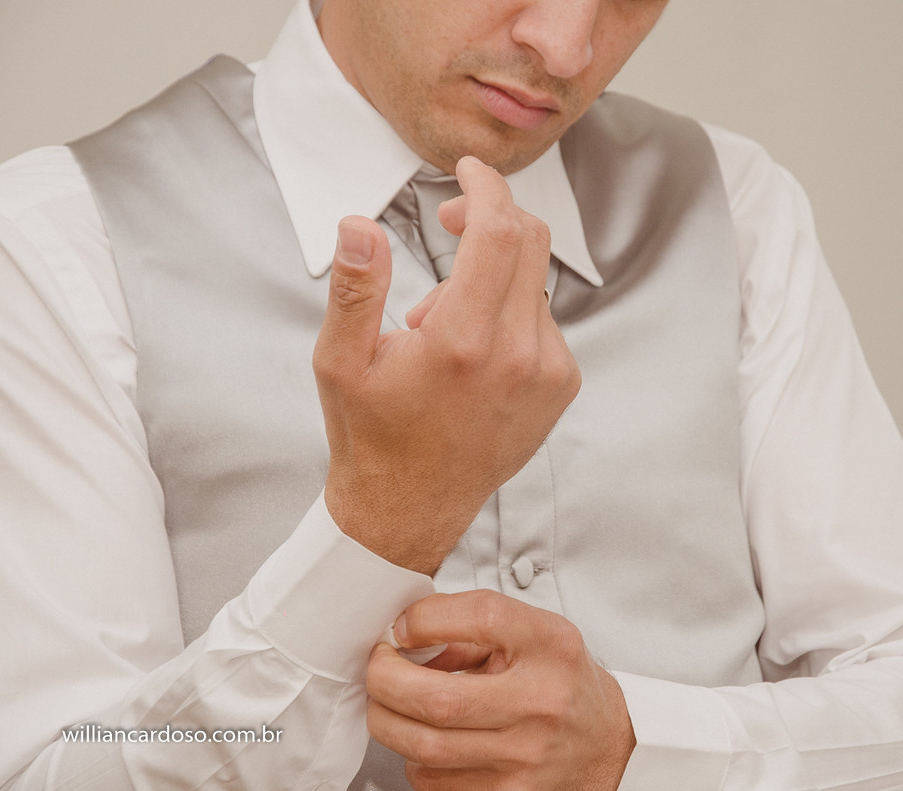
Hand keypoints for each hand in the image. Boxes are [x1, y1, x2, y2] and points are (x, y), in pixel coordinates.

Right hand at [313, 156, 580, 573]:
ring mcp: (548, 372)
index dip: (487, 187)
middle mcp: (519, 354)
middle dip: (491, 216)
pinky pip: (544, 317)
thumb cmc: (371, 434)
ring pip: (534, 281)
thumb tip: (358, 223)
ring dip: (491, 276)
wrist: (410, 507)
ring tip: (439, 324)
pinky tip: (473, 350)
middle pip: (529, 242)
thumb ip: (355, 287)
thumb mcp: (340, 361)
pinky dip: (511, 310)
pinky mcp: (562, 386)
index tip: (468, 171)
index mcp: (463, 341)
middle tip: (450, 225)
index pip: (500, 232)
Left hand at [366, 590, 635, 790]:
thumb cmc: (560, 681)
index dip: (426, 619)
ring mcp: (525, 758)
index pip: (481, 616)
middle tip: (378, 667)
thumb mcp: (534, 633)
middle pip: (438, 699)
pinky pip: (432, 781)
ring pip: (424, 747)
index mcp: (551, 647)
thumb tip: (403, 637)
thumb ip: (472, 624)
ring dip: (389, 720)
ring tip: (391, 702)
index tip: (402, 628)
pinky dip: (415, 757)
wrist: (606, 743)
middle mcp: (542, 703)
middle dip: (385, 679)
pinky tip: (427, 738)